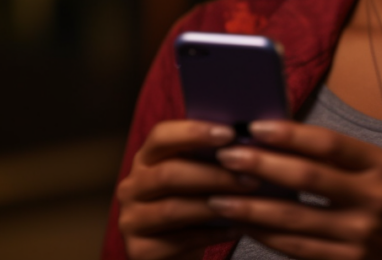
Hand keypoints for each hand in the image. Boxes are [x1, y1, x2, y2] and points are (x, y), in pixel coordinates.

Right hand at [116, 119, 257, 258]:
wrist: (174, 250)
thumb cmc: (191, 203)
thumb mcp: (193, 176)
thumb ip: (208, 157)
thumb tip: (245, 140)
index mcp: (145, 160)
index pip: (160, 136)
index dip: (193, 132)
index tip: (229, 134)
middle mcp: (131, 187)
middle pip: (168, 174)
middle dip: (213, 175)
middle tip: (250, 178)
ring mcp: (131, 221)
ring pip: (173, 209)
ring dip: (214, 205)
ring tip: (245, 203)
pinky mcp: (139, 251)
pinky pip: (179, 241)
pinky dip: (212, 235)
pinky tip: (236, 228)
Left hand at [206, 120, 381, 259]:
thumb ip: (341, 159)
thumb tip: (280, 140)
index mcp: (381, 166)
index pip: (329, 142)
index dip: (289, 133)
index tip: (254, 125)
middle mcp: (373, 199)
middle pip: (306, 178)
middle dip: (260, 165)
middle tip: (226, 156)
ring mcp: (360, 236)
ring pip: (293, 219)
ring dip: (251, 207)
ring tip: (219, 195)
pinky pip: (297, 248)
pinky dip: (266, 235)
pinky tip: (244, 224)